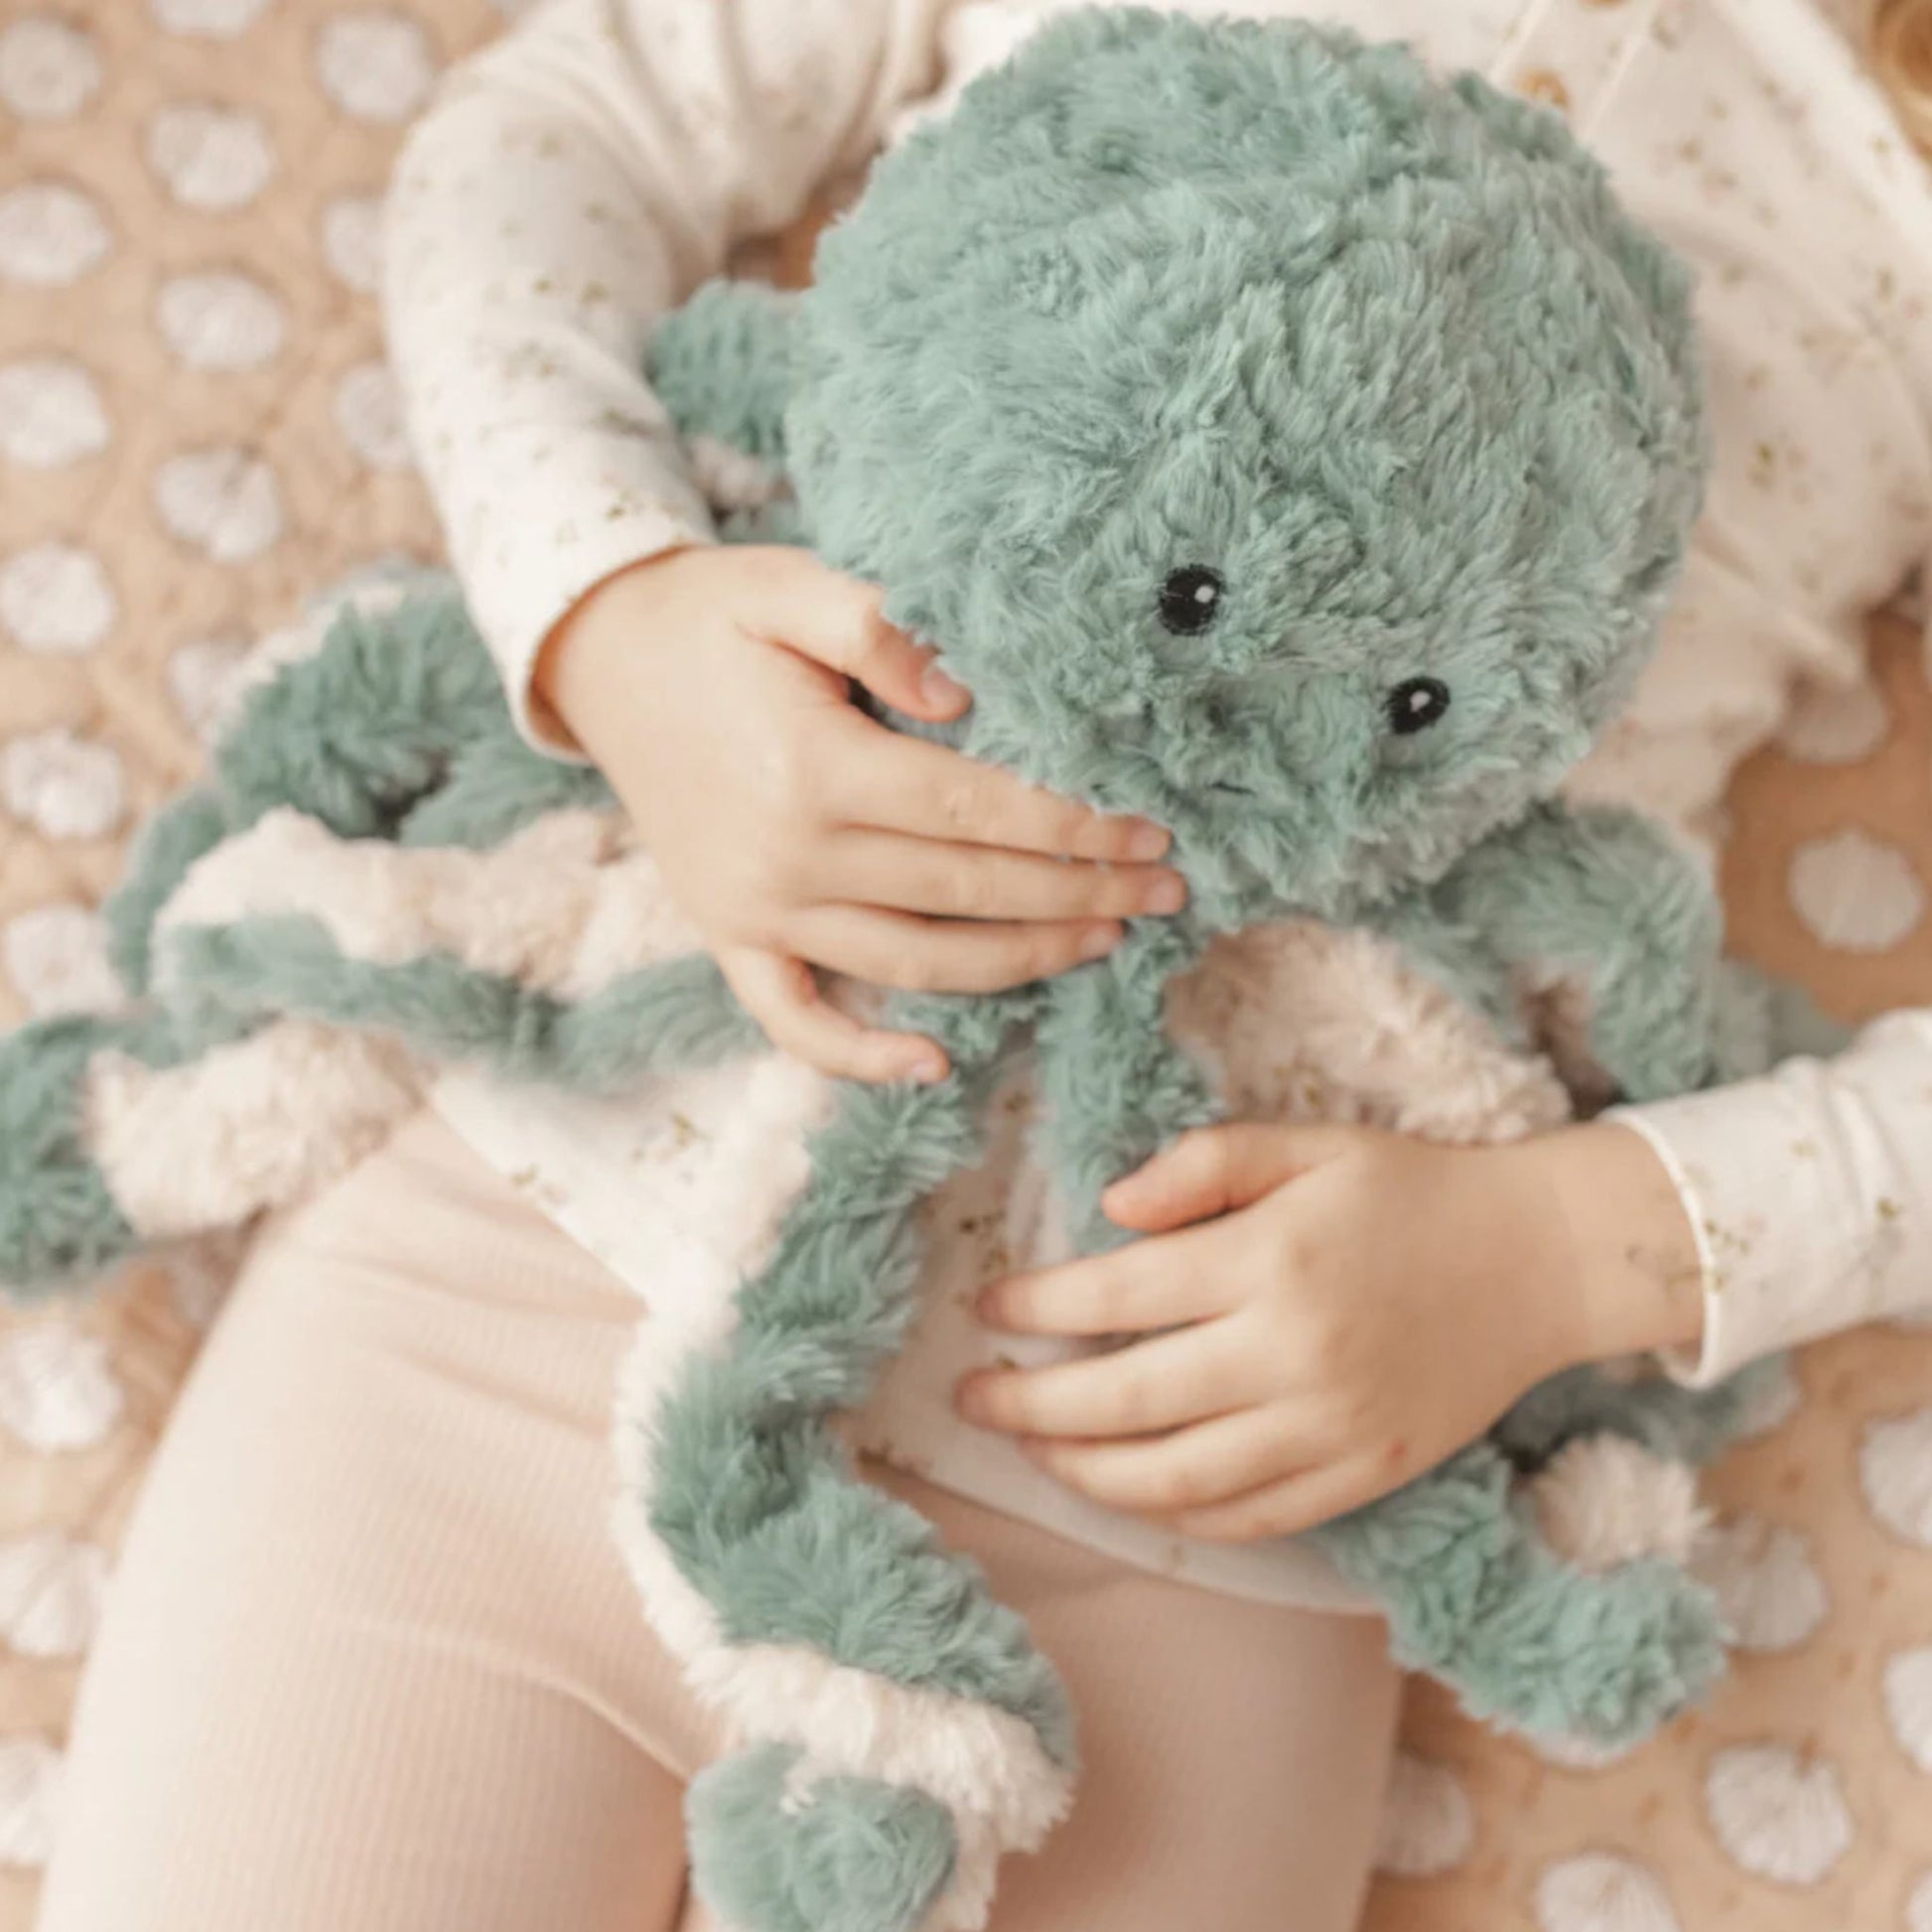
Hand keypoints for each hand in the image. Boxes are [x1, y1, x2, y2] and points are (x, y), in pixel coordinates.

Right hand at [537, 547, 1182, 1081]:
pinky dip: (861, 1056)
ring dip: (1016, 963)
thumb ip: (878, 630)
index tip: (1148, 835)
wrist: (598, 659)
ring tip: (1099, 943)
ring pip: (912, 964)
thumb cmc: (709, 616)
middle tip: (1162, 893)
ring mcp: (755, 912)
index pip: (978, 815)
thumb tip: (965, 692)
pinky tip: (935, 1065)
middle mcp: (789, 859)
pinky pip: (797, 1020)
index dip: (1072, 830)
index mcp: (814, 771)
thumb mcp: (788, 585)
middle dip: (1076, 897)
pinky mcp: (728, 938)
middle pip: (965, 895)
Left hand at [957, 1120, 1703, 1540]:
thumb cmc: (1406, 1191)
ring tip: (1032, 1452)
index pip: (1116, 1295)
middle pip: (1124, 1402)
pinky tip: (1126, 1493)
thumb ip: (1202, 1163)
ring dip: (1083, 1474)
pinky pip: (1245, 1520)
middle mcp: (1291, 1354)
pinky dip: (1171, 1516)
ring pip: (1173, 1479)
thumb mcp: (1305, 1144)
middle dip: (1029, 1407)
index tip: (984, 1311)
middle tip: (972, 1402)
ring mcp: (1328, 1429)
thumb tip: (1108, 1209)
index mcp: (1269, 1259)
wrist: (1536, 1263)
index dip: (1035, 1307)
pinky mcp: (1359, 1477)